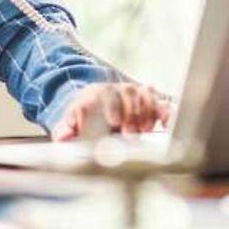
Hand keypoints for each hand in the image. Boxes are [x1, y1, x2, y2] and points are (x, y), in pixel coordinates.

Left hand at [51, 83, 169, 140]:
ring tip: (144, 130)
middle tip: (130, 133)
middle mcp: (119, 90)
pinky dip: (166, 112)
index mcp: (99, 93)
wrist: (95, 105)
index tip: (114, 121)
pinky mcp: (151, 103)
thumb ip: (65, 129)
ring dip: (147, 111)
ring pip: (146, 94)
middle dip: (131, 113)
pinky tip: (165, 125)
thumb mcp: (70, 122)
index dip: (113, 106)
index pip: (107, 95)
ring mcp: (136, 94)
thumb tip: (62, 138)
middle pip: (129, 93)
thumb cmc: (83, 116)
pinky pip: (162, 102)